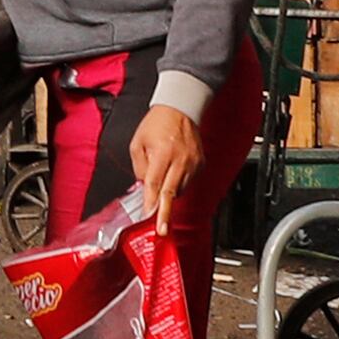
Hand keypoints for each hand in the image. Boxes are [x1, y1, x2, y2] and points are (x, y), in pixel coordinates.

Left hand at [128, 105, 202, 224]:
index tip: (149, 216)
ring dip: (168, 194)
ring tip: (161, 181)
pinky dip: (177, 183)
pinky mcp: (201, 164)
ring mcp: (193, 162)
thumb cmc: (157, 123)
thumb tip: (144, 187)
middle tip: (162, 229)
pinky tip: (172, 172)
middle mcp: (181, 160)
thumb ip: (139, 167)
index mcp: (163, 153)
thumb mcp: (138, 143)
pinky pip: (187, 181)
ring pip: (179, 189)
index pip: (155, 183)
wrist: (181, 108)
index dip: (151, 202)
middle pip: (171, 192)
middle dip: (165, 213)